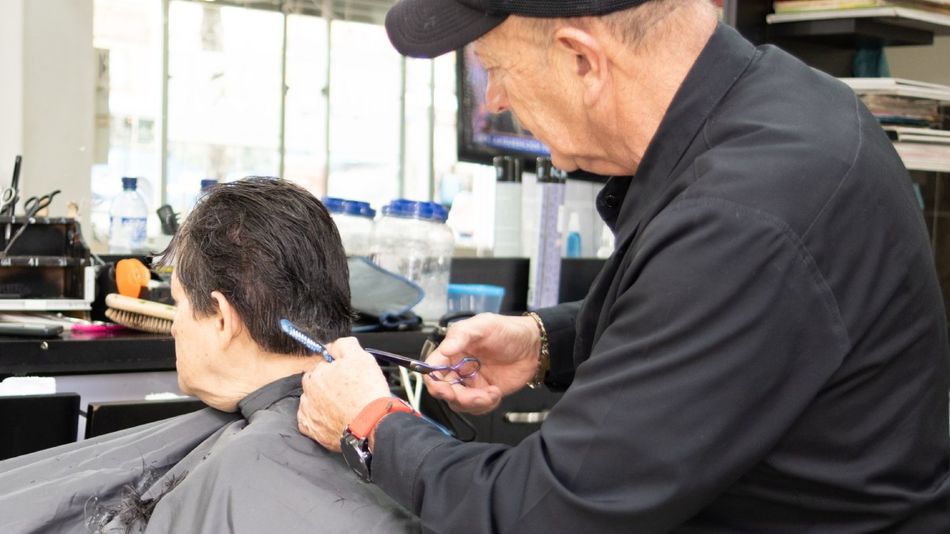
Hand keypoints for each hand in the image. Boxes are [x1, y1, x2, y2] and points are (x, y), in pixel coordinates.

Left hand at [297, 337, 390, 451]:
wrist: (373, 424)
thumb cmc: (366, 392)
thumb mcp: (359, 356)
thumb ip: (342, 345)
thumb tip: (333, 345)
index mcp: (314, 375)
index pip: (322, 367)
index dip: (337, 369)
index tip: (348, 375)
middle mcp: (307, 396)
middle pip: (317, 385)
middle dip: (330, 385)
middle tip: (350, 391)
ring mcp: (309, 416)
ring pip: (315, 404)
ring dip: (325, 403)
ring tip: (346, 406)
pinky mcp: (314, 433)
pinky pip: (313, 423)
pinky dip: (322, 420)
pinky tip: (336, 418)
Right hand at [425, 313, 539, 414]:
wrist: (534, 346)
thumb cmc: (508, 331)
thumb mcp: (484, 326)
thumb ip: (462, 335)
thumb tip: (444, 349)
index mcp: (453, 351)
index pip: (432, 368)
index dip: (433, 381)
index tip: (443, 388)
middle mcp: (458, 368)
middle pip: (444, 390)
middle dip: (456, 397)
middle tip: (474, 396)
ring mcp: (471, 382)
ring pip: (459, 402)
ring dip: (473, 402)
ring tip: (491, 393)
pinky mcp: (484, 393)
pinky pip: (477, 407)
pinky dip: (486, 404)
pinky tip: (497, 392)